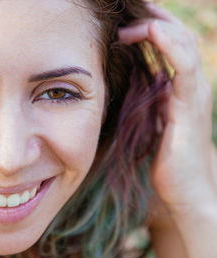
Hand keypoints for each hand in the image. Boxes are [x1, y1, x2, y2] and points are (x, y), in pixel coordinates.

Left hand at [119, 2, 215, 214]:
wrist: (180, 190)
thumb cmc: (158, 158)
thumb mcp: (143, 121)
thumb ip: (137, 99)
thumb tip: (113, 82)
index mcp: (174, 86)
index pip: (166, 44)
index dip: (148, 25)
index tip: (124, 17)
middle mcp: (187, 84)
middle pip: (176, 37)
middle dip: (153, 18)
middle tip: (129, 9)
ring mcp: (192, 93)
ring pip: (183, 44)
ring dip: (158, 25)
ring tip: (134, 18)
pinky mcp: (190, 106)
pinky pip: (185, 66)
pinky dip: (171, 44)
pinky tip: (153, 30)